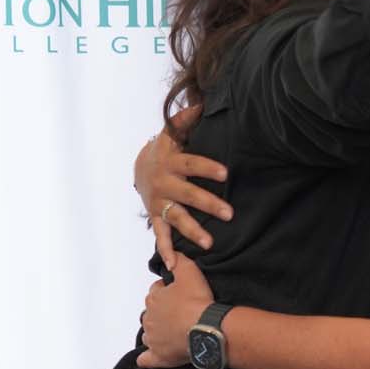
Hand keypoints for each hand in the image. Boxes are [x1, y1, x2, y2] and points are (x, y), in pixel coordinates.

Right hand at [134, 103, 230, 269]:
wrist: (140, 166)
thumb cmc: (167, 149)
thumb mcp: (173, 133)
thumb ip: (186, 120)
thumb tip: (203, 102)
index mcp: (171, 161)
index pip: (191, 163)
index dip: (206, 168)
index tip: (225, 174)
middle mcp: (164, 182)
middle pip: (188, 194)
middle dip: (208, 204)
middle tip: (229, 214)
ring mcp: (159, 201)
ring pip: (177, 218)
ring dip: (192, 231)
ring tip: (209, 244)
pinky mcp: (156, 216)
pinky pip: (160, 235)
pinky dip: (165, 251)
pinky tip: (174, 265)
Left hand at [137, 253, 213, 368]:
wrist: (206, 328)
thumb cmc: (197, 301)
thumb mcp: (190, 271)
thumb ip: (179, 260)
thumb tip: (172, 253)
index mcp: (154, 299)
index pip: (156, 293)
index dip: (168, 293)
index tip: (180, 296)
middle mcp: (149, 318)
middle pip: (151, 313)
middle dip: (162, 313)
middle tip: (180, 315)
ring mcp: (153, 338)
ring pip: (148, 334)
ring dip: (156, 333)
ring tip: (173, 333)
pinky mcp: (159, 356)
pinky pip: (147, 359)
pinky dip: (147, 359)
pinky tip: (150, 357)